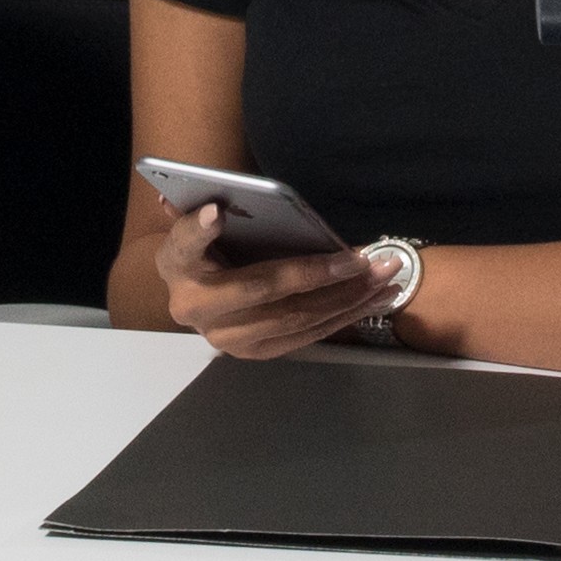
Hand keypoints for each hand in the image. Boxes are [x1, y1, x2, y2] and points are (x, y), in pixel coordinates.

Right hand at [146, 197, 397, 360]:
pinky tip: (374, 298)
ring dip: (345, 298)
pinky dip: (344, 316)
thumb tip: (213, 209)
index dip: (199, 230)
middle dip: (319, 274)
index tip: (217, 213)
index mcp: (175, 263)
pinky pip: (306, 334)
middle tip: (363, 259)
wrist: (198, 294)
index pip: (184, 243)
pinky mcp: (254, 351)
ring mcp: (226, 336)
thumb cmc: (207, 247)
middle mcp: (194, 307)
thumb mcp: (200, 222)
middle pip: (263, 289)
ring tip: (384, 276)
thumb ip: (202, 211)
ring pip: (294, 317)